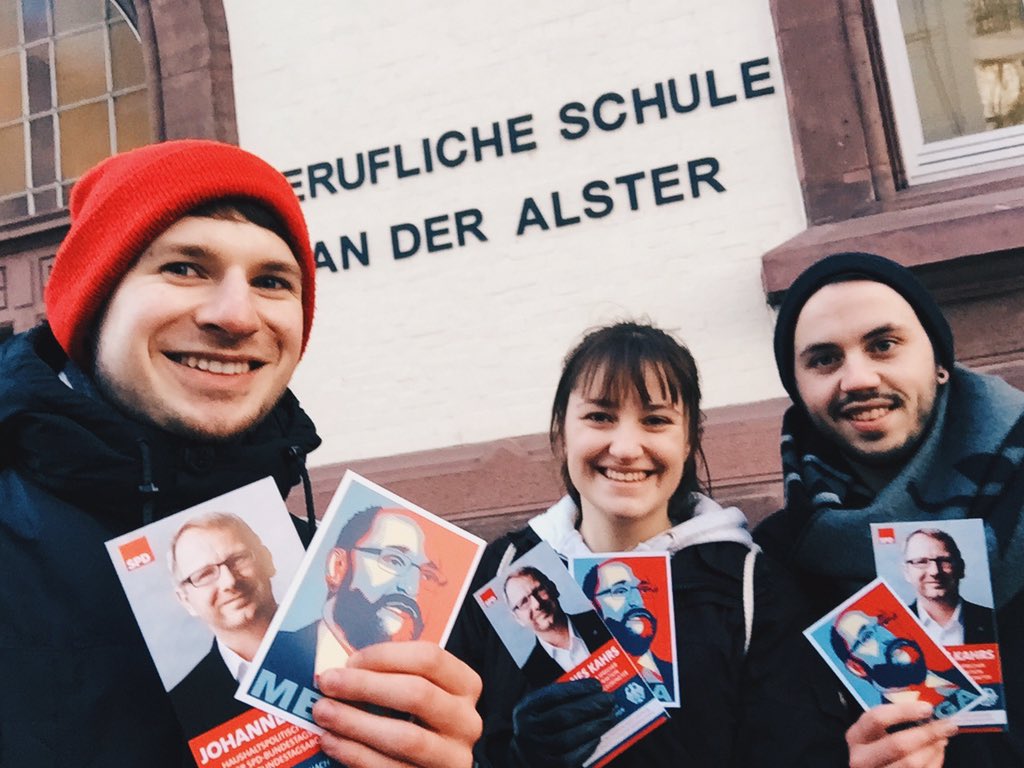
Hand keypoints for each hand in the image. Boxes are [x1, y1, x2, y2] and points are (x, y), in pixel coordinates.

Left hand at [311, 642, 481, 767]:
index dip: (386, 656)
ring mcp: (452, 757)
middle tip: (327, 682)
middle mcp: (466, 721)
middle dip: (365, 686)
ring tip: (323, 713)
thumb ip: (393, 677)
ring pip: (405, 737)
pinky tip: (331, 741)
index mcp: (466, 686)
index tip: (350, 660)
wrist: (430, 765)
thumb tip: (343, 667)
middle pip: (417, 694)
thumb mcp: (421, 691)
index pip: (430, 658)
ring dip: (356, 722)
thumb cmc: (418, 720)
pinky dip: (356, 754)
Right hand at [511, 679, 616, 767]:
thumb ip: (559, 698)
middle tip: (609, 699)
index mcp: (524, 710)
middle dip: (590, 706)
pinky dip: (588, 746)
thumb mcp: (539, 708)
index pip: (553, 696)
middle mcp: (527, 731)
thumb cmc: (539, 726)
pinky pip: (573, 758)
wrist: (524, 757)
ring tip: (609, 716)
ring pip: (569, 738)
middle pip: (563, 716)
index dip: (577, 689)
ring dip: (594, 726)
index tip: (596, 685)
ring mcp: (537, 752)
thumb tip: (592, 691)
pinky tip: (598, 736)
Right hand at [846, 702, 956, 767]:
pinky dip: (934, 762)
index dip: (903, 712)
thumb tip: (927, 710)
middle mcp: (861, 759)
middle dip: (927, 733)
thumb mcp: (875, 733)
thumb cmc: (877, 748)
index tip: (927, 708)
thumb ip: (893, 721)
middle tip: (948, 725)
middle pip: (898, 744)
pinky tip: (938, 752)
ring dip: (934, 750)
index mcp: (856, 737)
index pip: (877, 719)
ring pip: (912, 763)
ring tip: (943, 738)